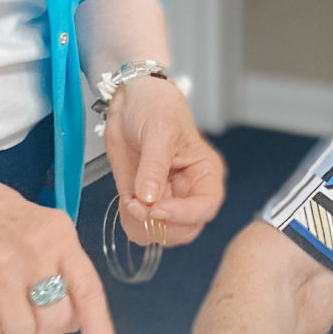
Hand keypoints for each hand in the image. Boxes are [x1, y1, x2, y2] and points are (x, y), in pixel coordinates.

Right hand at [0, 168, 115, 333]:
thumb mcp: (41, 229)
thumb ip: (62, 270)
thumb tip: (76, 323)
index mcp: (59, 236)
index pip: (88, 290)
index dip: (98, 329)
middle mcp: (34, 251)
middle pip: (54, 320)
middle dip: (43, 330)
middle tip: (28, 313)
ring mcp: (2, 268)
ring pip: (19, 330)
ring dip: (9, 324)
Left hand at [104, 77, 224, 246]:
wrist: (130, 99)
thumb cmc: (156, 106)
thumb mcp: (158, 130)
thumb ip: (154, 166)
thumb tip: (149, 199)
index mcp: (204, 172)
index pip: (206, 207)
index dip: (183, 215)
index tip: (157, 208)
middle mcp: (188, 191)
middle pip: (185, 230)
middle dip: (159, 223)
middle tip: (138, 204)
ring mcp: (166, 198)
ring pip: (161, 234)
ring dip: (141, 224)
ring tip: (130, 199)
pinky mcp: (144, 200)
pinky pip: (140, 227)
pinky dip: (129, 221)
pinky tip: (126, 199)